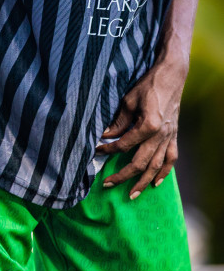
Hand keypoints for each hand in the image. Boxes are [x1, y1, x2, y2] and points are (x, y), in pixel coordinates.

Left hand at [96, 55, 187, 197]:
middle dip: (123, 176)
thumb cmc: (148, 86)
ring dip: (143, 181)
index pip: (123, 145)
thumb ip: (118, 122)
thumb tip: (105, 135)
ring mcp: (169, 137)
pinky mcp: (173, 136)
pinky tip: (156, 182)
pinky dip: (164, 173)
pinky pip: (171, 159)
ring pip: (156, 166)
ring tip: (132, 194)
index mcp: (147, 126)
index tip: (96, 151)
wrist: (171, 77)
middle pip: (140, 162)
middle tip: (108, 184)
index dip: (108, 150)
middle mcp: (160, 135)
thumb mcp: (128, 101)